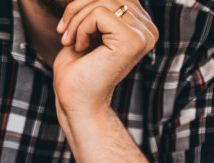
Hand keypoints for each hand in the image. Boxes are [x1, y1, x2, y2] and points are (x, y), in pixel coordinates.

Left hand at [53, 0, 157, 118]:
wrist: (77, 102)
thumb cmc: (78, 71)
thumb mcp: (87, 27)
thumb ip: (97, 5)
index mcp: (142, 25)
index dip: (85, 5)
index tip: (69, 29)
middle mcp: (148, 29)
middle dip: (78, 8)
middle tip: (65, 34)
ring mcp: (143, 35)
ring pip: (102, 1)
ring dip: (77, 20)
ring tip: (70, 41)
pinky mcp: (132, 41)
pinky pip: (100, 13)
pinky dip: (81, 28)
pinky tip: (80, 47)